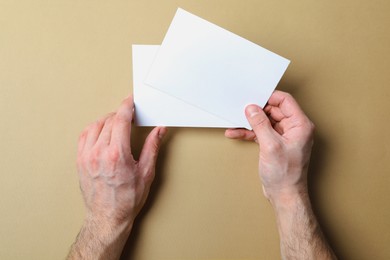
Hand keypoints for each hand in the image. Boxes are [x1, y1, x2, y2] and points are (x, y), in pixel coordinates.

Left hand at [77, 96, 166, 228]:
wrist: (107, 217)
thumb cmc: (127, 200)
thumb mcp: (146, 173)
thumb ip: (152, 147)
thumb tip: (159, 131)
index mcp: (117, 155)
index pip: (121, 120)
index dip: (127, 106)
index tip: (131, 100)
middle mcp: (99, 153)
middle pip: (108, 120)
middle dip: (120, 114)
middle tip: (129, 116)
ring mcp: (86, 157)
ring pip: (95, 126)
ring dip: (107, 120)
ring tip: (117, 124)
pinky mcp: (80, 161)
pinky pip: (84, 136)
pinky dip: (94, 129)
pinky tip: (102, 132)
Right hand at [225, 91, 313, 201]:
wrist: (284, 195)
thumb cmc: (286, 175)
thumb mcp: (270, 146)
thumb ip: (260, 124)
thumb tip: (252, 109)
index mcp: (300, 125)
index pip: (285, 101)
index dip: (269, 97)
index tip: (254, 97)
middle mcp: (294, 129)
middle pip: (274, 110)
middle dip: (257, 111)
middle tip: (242, 110)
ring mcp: (284, 137)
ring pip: (265, 121)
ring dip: (250, 122)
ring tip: (235, 122)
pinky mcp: (275, 144)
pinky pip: (261, 132)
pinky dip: (249, 132)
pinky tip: (236, 133)